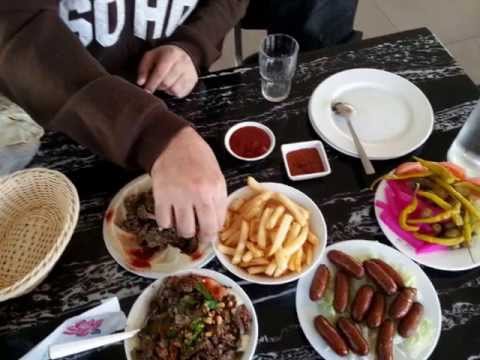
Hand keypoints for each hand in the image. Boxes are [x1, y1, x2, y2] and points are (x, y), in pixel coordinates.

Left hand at [137, 45, 197, 97]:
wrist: (184, 53)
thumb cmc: (165, 56)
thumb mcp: (151, 56)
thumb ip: (143, 68)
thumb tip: (141, 82)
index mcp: (171, 55)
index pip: (160, 73)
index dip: (151, 84)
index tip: (146, 91)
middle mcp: (183, 63)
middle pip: (166, 83)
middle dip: (159, 86)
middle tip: (157, 82)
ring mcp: (190, 72)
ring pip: (174, 90)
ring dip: (167, 89)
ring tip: (166, 82)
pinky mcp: (193, 81)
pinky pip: (181, 93)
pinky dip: (174, 91)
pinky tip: (173, 84)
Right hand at [151, 127, 226, 243]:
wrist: (173, 143)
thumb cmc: (198, 157)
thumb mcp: (217, 176)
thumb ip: (219, 199)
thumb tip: (217, 223)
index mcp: (215, 188)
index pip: (218, 222)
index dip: (215, 231)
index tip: (211, 232)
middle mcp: (198, 194)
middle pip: (203, 230)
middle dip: (202, 237)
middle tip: (199, 234)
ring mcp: (178, 196)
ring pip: (183, 230)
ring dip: (185, 230)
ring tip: (184, 223)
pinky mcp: (160, 196)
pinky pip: (164, 222)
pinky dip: (167, 223)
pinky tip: (170, 216)